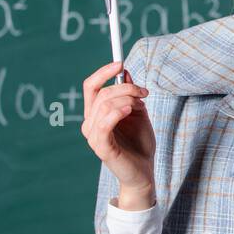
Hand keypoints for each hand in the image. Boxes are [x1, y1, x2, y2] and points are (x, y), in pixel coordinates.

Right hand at [81, 61, 155, 196]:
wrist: (144, 171)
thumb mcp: (138, 113)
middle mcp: (90, 123)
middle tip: (144, 92)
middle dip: (125, 88)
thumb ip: (130, 94)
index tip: (120, 62)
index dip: (103, 72)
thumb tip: (125, 72)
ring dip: (127, 99)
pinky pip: (103, 125)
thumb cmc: (140, 144)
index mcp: (95, 114)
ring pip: (104, 105)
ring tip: (141, 105)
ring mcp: (93, 136)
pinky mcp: (101, 148)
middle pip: (101, 94)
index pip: (91, 87)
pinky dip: (116, 113)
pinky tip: (129, 110)